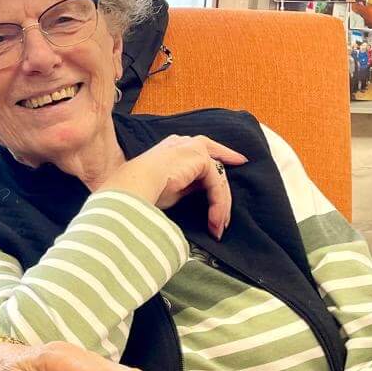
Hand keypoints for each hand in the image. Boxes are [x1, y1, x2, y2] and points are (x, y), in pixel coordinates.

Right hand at [100, 134, 248, 238]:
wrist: (133, 185)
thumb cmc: (142, 190)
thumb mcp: (168, 188)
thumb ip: (186, 185)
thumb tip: (199, 195)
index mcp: (173, 147)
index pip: (203, 150)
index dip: (222, 155)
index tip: (237, 160)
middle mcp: (184, 143)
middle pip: (215, 160)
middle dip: (225, 184)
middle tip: (229, 208)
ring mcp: (193, 148)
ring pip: (217, 178)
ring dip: (220, 206)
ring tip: (217, 227)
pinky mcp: (200, 159)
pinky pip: (216, 185)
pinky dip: (217, 206)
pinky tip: (215, 222)